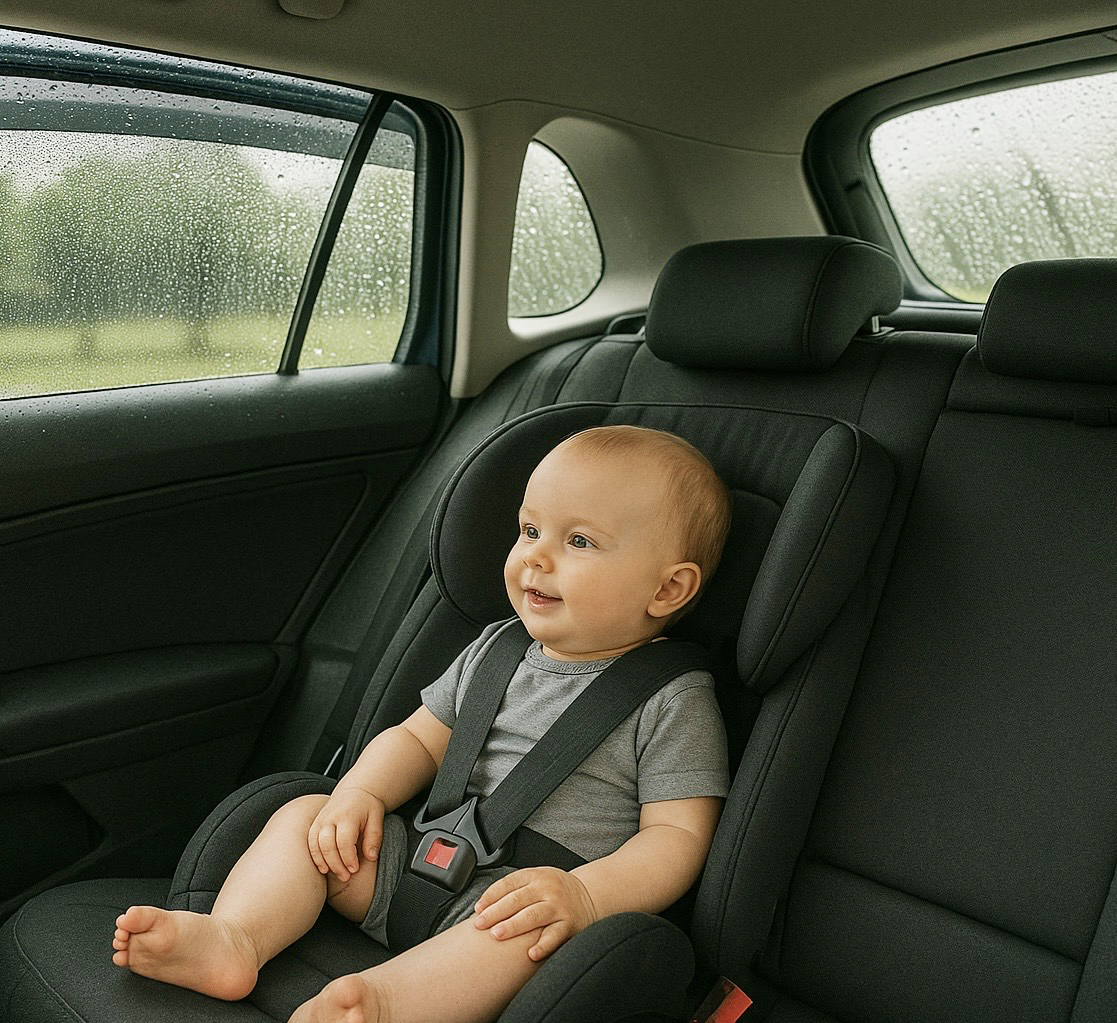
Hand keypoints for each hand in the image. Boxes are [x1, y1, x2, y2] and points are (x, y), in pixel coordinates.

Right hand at [307, 786, 384, 881]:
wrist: (356, 791)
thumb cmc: (368, 807)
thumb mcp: (377, 819)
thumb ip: (374, 838)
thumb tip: (371, 857)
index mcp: (347, 815)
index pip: (344, 841)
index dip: (348, 859)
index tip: (355, 869)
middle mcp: (330, 817)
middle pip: (327, 845)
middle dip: (336, 864)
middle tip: (346, 877)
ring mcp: (320, 820)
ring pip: (316, 845)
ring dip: (324, 863)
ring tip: (335, 874)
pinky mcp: (315, 823)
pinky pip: (310, 842)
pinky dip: (315, 857)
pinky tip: (323, 868)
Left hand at [473, 866, 596, 960]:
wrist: (589, 895)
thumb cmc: (555, 889)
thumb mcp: (537, 878)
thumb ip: (515, 888)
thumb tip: (484, 906)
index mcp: (536, 875)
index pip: (509, 883)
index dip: (491, 896)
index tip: (478, 909)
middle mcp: (547, 888)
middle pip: (517, 900)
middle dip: (496, 912)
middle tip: (480, 924)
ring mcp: (559, 906)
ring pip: (533, 916)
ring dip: (513, 925)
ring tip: (497, 934)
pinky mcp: (569, 923)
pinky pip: (554, 935)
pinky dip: (543, 945)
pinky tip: (531, 954)